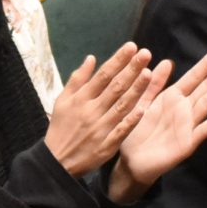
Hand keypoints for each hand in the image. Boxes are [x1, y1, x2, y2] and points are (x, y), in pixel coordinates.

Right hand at [44, 43, 154, 174]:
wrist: (57, 160)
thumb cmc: (61, 127)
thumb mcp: (62, 101)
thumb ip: (77, 79)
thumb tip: (91, 58)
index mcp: (81, 98)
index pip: (103, 75)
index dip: (118, 60)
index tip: (132, 46)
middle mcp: (91, 111)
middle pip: (115, 87)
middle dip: (131, 69)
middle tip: (146, 53)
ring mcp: (100, 128)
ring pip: (121, 106)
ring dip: (136, 90)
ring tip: (149, 73)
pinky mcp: (106, 145)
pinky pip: (121, 130)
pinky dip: (132, 120)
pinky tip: (144, 108)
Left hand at [110, 47, 206, 197]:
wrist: (130, 161)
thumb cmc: (136, 131)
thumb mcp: (142, 102)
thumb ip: (154, 84)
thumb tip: (167, 61)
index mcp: (173, 97)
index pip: (195, 76)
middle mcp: (184, 109)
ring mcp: (187, 126)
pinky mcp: (186, 144)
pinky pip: (200, 131)